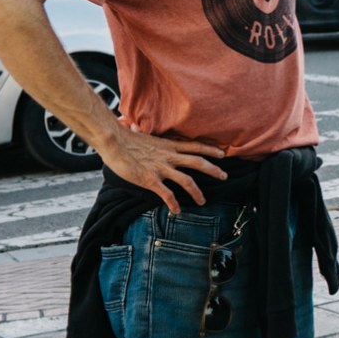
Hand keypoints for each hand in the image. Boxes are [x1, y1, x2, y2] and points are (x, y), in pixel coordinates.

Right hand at [97, 123, 226, 212]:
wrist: (113, 141)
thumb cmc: (123, 137)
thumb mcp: (142, 134)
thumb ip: (144, 134)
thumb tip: (133, 126)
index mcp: (169, 145)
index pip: (195, 146)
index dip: (210, 150)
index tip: (222, 154)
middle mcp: (169, 156)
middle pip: (198, 162)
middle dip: (214, 170)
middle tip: (225, 176)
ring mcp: (161, 168)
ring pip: (187, 181)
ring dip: (197, 192)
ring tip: (203, 201)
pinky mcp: (151, 179)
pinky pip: (167, 194)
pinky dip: (174, 204)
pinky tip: (177, 211)